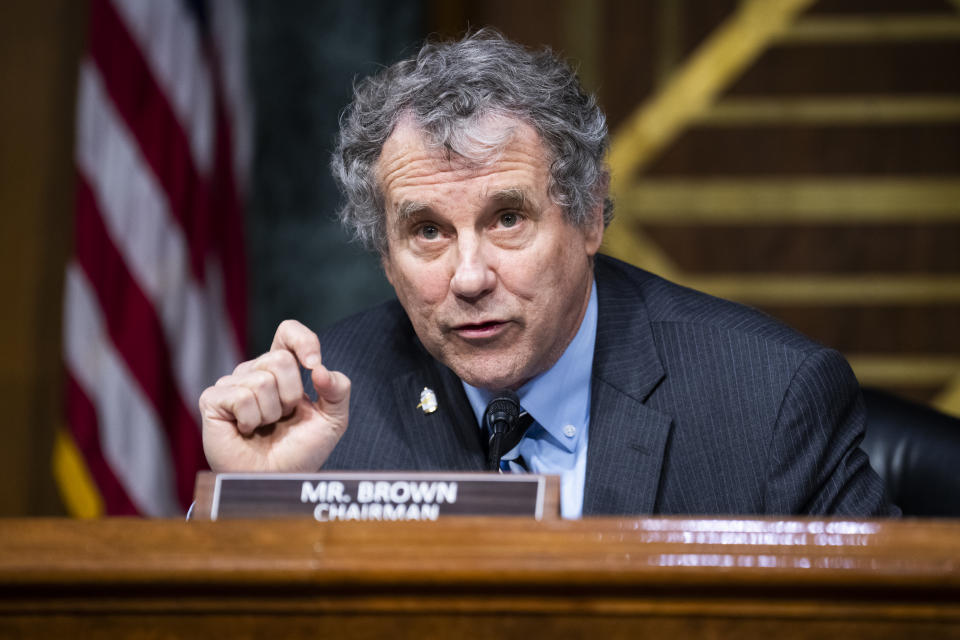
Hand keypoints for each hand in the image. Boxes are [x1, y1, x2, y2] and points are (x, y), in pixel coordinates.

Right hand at [199, 320, 350, 471]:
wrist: (277, 481)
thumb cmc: (301, 450)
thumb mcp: (333, 419)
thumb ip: (338, 389)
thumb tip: (320, 369)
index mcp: (282, 370)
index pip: (288, 332)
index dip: (303, 340)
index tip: (314, 364)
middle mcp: (254, 371)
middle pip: (280, 359)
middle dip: (291, 394)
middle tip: (283, 418)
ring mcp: (231, 384)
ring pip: (262, 380)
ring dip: (272, 413)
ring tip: (264, 427)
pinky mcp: (212, 400)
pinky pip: (242, 396)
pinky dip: (251, 419)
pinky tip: (246, 430)